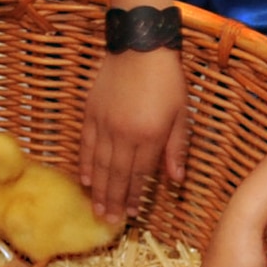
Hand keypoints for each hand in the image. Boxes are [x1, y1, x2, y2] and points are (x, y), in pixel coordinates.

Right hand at [80, 48, 188, 222]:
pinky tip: (85, 180)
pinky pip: (87, 145)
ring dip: (98, 189)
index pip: (140, 174)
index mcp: (150, 136)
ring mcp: (104, 124)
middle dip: (113, 200)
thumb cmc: (167, 80)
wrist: (140, 46)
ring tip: (96, 209)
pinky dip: (86, 164)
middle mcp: (124, 134)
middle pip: (117, 175)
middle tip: (109, 220)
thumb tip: (176, 180)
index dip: (135, 196)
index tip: (132, 214)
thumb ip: (176, 149)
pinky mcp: (91, 113)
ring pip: (100, 164)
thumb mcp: (181, 114)